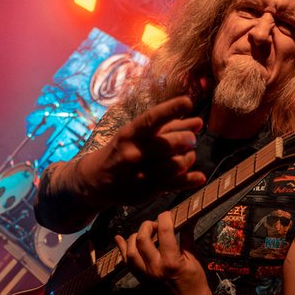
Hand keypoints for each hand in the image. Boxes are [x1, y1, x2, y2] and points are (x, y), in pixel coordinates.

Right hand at [74, 95, 203, 206]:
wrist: (96, 181)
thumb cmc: (121, 150)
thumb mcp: (137, 134)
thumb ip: (168, 127)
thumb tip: (198, 122)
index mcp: (130, 135)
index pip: (152, 119)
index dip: (171, 109)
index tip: (187, 102)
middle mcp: (134, 154)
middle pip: (171, 143)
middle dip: (188, 138)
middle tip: (191, 138)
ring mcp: (141, 174)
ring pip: (178, 164)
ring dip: (189, 157)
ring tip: (187, 155)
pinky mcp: (147, 191)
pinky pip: (176, 184)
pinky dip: (191, 180)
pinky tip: (199, 176)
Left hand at [115, 209, 213, 294]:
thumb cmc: (196, 283)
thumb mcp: (195, 259)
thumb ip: (187, 238)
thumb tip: (187, 219)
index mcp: (172, 261)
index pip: (164, 231)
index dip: (165, 217)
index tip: (168, 214)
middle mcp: (156, 267)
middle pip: (142, 238)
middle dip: (147, 225)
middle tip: (156, 224)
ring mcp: (146, 275)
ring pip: (130, 250)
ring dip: (135, 237)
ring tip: (144, 233)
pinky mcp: (142, 280)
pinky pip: (127, 263)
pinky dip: (122, 249)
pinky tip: (120, 239)